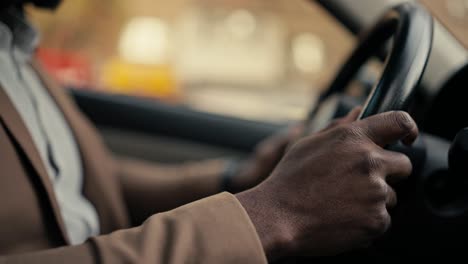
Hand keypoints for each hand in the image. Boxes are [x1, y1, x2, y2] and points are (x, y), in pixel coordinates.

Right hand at [236, 111, 417, 258]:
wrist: (278, 218)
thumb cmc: (289, 181)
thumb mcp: (308, 145)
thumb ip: (339, 127)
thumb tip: (359, 112)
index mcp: (353, 138)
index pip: (399, 122)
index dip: (408, 129)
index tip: (408, 138)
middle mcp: (369, 162)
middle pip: (403, 165)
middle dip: (388, 173)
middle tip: (359, 182)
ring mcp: (375, 193)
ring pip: (390, 196)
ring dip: (374, 199)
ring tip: (342, 203)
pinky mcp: (376, 220)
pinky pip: (382, 219)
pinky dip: (367, 221)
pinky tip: (343, 217)